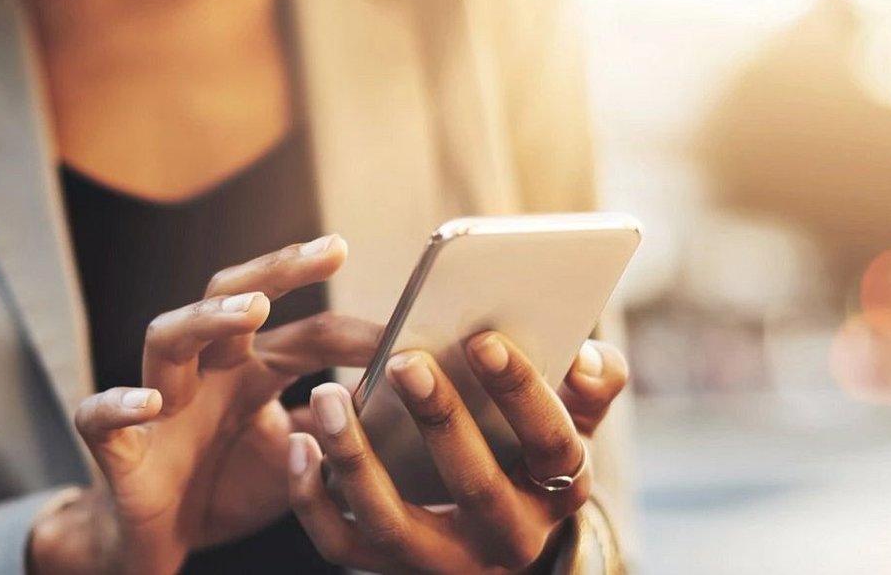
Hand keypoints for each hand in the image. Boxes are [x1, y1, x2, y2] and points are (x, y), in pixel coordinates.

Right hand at [28, 235, 384, 573]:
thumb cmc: (226, 489)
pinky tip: (151, 402)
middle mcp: (204, 372)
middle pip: (230, 297)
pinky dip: (120, 404)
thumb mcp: (298, 461)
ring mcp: (158, 404)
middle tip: (331, 249)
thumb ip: (336, 432)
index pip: (305, 333)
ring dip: (207, 318)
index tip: (409, 328)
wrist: (158, 544)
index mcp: (249, 371)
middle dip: (277, 269)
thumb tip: (394, 407)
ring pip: (167, 337)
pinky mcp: (118, 449)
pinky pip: (101, 417)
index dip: (355, 331)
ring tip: (253, 309)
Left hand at [287, 333, 629, 573]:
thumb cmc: (526, 450)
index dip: (522, 393)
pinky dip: (312, 498)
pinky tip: (299, 442)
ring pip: (393, 524)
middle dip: (440, 420)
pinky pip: (341, 545)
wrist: (492, 531)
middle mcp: (506, 538)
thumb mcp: (571, 421)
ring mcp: (443, 561)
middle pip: (475, 486)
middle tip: (405, 359)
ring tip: (328, 395)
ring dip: (357, 458)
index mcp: (558, 491)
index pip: (552, 445)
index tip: (484, 339)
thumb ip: (591, 385)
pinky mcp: (386, 568)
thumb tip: (590, 357)